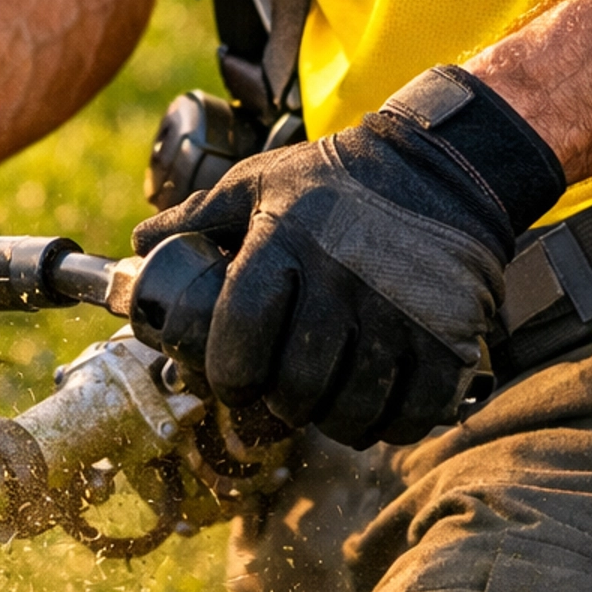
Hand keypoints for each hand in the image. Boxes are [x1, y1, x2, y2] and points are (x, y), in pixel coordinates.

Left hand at [132, 67, 562, 448]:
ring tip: (329, 399)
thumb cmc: (336, 181)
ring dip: (334, 419)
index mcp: (286, 241)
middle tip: (284, 393)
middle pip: (296, 385)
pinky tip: (378, 402)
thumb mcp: (261, 181)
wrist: (442, 168)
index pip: (241, 337)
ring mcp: (400, 311)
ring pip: (351, 409)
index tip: (234, 381)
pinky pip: (410, 413)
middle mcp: (343, 278)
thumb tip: (142, 243)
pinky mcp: (449, 336)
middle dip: (282, 403)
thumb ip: (200, 215)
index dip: (229, 376)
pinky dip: (390, 424)